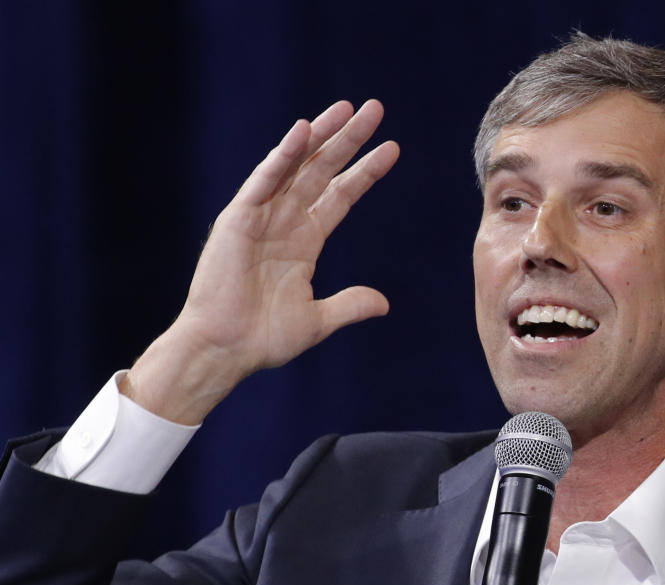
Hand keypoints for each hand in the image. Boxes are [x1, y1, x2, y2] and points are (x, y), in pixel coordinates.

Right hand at [122, 100, 398, 423]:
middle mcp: (285, 221)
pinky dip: (282, 156)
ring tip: (348, 108)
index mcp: (305, 240)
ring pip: (296, 166)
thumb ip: (349, 305)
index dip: (366, 172)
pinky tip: (303, 132)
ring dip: (321, 136)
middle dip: (349, 140)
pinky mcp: (238, 219)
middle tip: (375, 108)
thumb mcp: (317, 320)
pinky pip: (263, 180)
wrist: (225, 350)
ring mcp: (261, 216)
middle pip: (324, 170)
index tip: (392, 149)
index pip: (341, 196)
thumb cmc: (263, 338)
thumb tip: (384, 303)